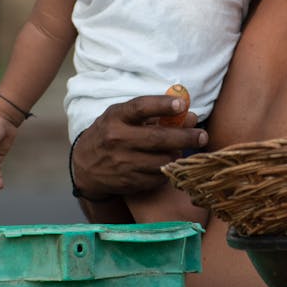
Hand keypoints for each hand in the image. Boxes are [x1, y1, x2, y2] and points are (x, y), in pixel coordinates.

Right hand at [72, 94, 208, 197]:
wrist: (84, 166)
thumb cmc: (110, 134)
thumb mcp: (124, 117)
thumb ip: (155, 114)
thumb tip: (190, 115)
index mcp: (116, 117)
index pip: (141, 107)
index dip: (163, 105)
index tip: (183, 104)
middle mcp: (117, 139)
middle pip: (159, 138)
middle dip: (186, 137)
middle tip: (202, 136)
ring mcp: (122, 163)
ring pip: (163, 161)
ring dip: (177, 156)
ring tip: (179, 151)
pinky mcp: (128, 182)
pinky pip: (158, 177)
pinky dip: (167, 171)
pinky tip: (167, 165)